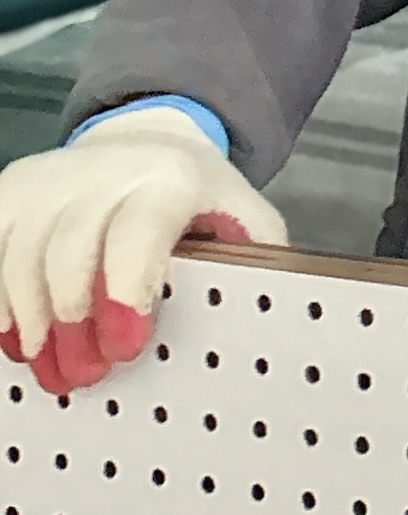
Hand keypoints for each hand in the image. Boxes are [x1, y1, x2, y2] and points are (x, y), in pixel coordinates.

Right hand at [0, 105, 287, 397]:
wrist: (146, 140)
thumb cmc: (196, 197)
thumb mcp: (243, 216)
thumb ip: (257, 261)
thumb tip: (274, 323)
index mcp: (169, 178)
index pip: (139, 232)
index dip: (128, 291)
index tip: (126, 347)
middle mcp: (102, 172)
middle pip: (69, 252)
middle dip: (74, 324)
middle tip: (86, 374)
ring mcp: (49, 179)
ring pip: (20, 256)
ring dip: (32, 323)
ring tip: (51, 368)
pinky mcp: (11, 192)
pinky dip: (1, 303)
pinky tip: (17, 340)